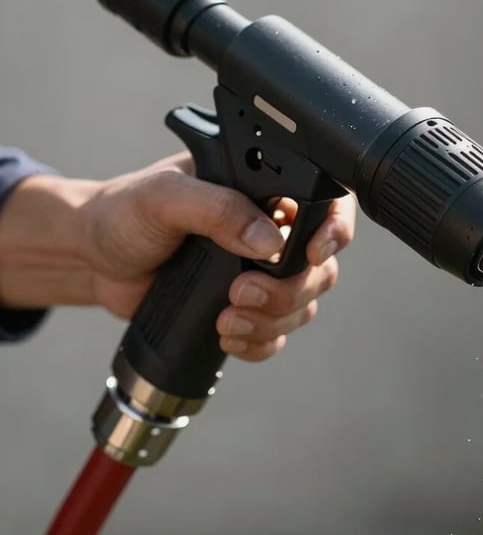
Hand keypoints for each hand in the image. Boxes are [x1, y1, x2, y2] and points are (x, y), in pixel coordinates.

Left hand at [0, 153, 355, 361]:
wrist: (95, 258)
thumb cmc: (126, 212)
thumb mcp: (165, 197)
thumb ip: (217, 209)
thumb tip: (268, 239)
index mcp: (262, 191)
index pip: (325, 203)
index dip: (335, 230)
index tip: (314, 255)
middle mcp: (271, 230)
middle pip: (320, 267)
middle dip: (289, 290)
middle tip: (242, 292)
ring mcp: (261, 273)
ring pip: (303, 305)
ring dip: (272, 320)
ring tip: (227, 319)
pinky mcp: (247, 307)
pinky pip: (276, 334)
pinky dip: (260, 343)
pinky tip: (229, 336)